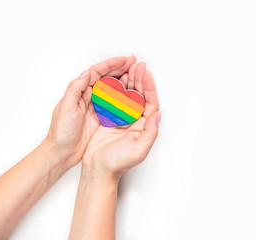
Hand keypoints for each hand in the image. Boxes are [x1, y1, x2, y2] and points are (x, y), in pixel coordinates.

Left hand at [44, 56, 136, 168]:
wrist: (61, 152)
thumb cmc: (60, 132)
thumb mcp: (65, 108)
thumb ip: (75, 90)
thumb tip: (86, 73)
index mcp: (78, 91)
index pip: (96, 72)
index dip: (110, 64)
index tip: (123, 60)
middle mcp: (87, 96)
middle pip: (105, 77)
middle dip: (120, 68)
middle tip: (134, 63)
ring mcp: (95, 106)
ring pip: (111, 88)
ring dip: (123, 80)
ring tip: (135, 74)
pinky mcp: (100, 117)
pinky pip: (114, 103)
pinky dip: (122, 97)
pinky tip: (131, 95)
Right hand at [82, 62, 160, 180]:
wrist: (97, 169)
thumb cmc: (118, 163)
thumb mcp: (139, 150)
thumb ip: (150, 133)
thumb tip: (158, 115)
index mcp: (143, 127)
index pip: (150, 103)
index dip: (150, 87)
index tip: (147, 74)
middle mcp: (134, 121)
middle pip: (140, 96)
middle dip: (140, 80)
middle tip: (138, 66)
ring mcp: (121, 119)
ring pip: (127, 96)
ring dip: (128, 82)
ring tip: (128, 68)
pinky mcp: (109, 119)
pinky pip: (113, 100)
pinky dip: (114, 89)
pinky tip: (114, 80)